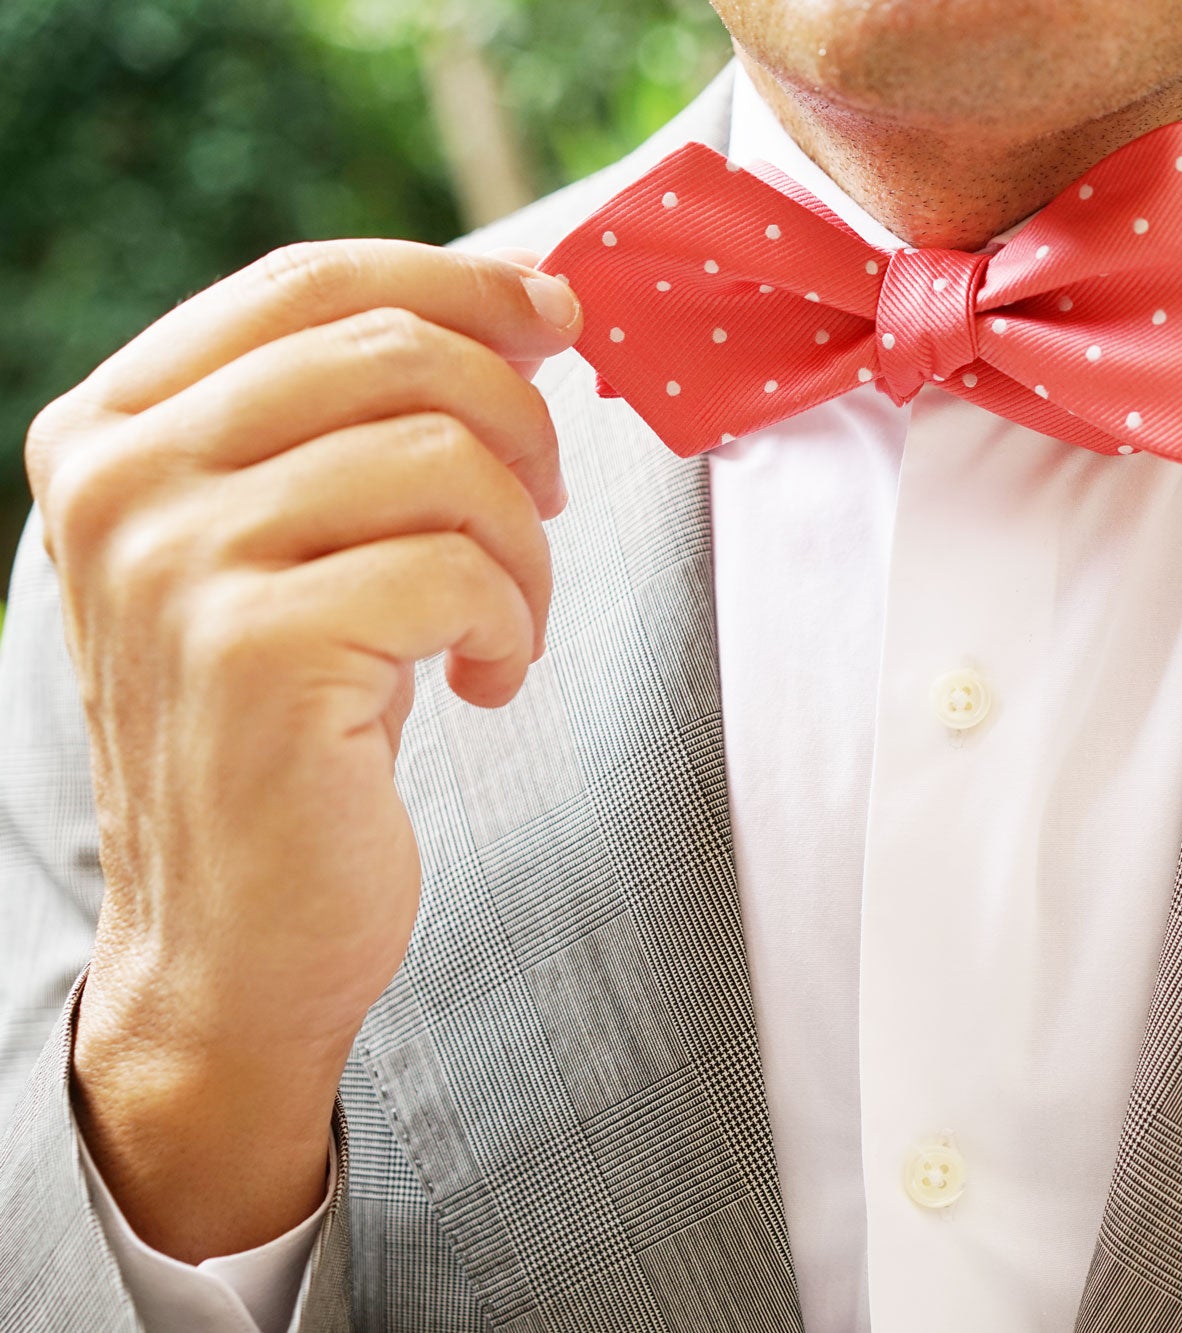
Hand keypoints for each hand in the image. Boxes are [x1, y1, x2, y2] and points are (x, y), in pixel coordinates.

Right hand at [25, 239, 581, 1261]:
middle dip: (519, 422)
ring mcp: (176, 562)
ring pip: (444, 457)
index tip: (560, 317)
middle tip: (549, 509)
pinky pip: (459, 569)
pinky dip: (514, 624)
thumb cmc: (292, 728)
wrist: (232, 937)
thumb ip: (363, 421)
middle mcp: (122, 479)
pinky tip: (486, 685)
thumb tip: (534, 303)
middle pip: (394, 350)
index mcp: (114, 427)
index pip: (308, 281)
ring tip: (510, 623)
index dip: (461, 281)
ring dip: (525, 544)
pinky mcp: (256, 650)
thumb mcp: (296, 546)